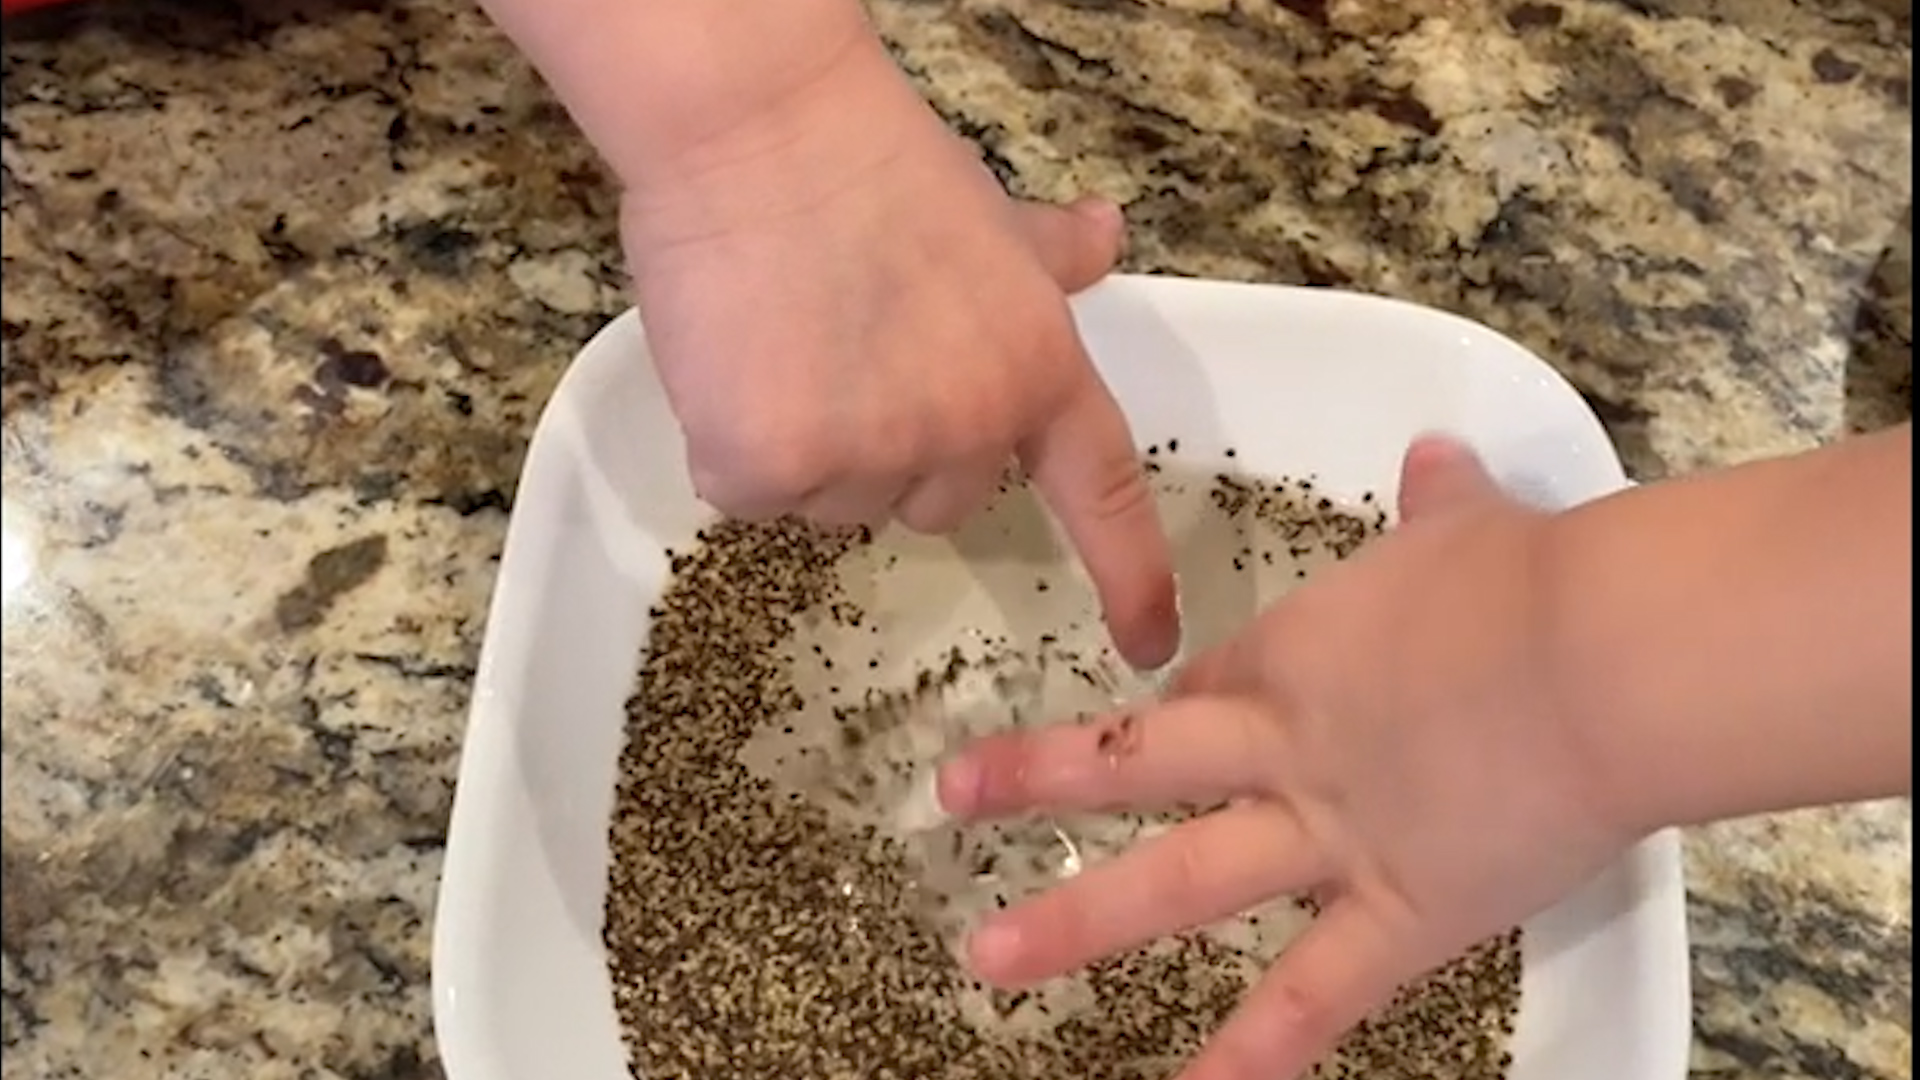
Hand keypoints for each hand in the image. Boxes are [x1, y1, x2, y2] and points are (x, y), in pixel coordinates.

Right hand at [618, 39, 1177, 667]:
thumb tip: (1105, 238)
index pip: (1100, 495)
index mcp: (1036, 373)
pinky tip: (734, 360)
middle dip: (889, 450)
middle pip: (932, 504)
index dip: (1129, 576)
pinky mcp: (771, 467)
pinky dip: (732, 446)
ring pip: (834, 505)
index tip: (1148, 644)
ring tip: (783, 342)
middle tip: (846, 352)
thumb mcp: (989, 216)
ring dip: (805, 449)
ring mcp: (869, 455)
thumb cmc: (873, 161)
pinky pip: (752, 497)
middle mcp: (968, 430)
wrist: (761, 132)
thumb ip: (1047, 257)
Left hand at [935, 436, 1639, 1078]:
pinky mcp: (1399, 914)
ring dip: (1079, 921)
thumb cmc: (1535, 583)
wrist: (1597, 656)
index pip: (1208, 692)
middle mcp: (1288, 748)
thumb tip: (1436, 456)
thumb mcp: (1473, 527)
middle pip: (1139, 764)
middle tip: (953, 796)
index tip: (1132, 728)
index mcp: (1299, 655)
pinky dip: (1254, 1053)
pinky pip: (1314, 996)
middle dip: (1041, 779)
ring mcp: (1330, 836)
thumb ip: (1438, 500)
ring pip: (1180, 879)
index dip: (1165, 712)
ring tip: (986, 957)